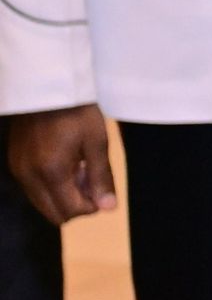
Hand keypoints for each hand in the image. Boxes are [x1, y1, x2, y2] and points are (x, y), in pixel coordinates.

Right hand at [6, 103, 114, 221]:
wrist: (47, 86)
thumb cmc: (77, 112)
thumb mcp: (97, 143)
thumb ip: (101, 178)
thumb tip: (108, 208)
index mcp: (51, 172)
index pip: (70, 211)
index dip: (92, 206)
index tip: (102, 188)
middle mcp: (29, 176)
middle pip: (53, 214)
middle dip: (77, 204)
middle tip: (91, 179)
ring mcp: (18, 170)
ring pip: (42, 203)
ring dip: (63, 196)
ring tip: (80, 169)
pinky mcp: (15, 162)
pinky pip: (33, 189)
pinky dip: (51, 186)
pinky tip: (66, 165)